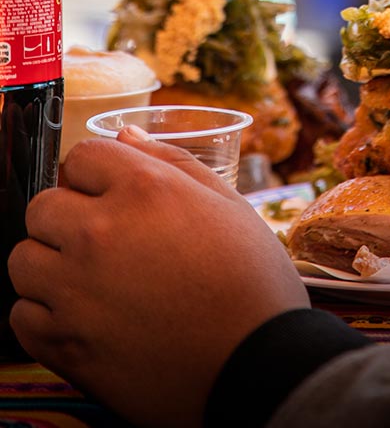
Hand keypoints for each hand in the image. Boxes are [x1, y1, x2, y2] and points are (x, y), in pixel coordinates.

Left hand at [9, 130, 309, 427]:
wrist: (257, 364)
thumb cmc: (252, 280)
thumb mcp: (228, 203)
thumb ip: (171, 161)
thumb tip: (124, 135)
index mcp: (144, 189)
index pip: (82, 156)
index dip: (99, 173)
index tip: (114, 193)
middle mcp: (100, 232)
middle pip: (43, 205)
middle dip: (69, 213)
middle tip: (105, 236)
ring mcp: (76, 290)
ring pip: (24, 258)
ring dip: (51, 262)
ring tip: (91, 277)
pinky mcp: (66, 344)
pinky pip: (22, 315)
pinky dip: (44, 312)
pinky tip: (82, 314)